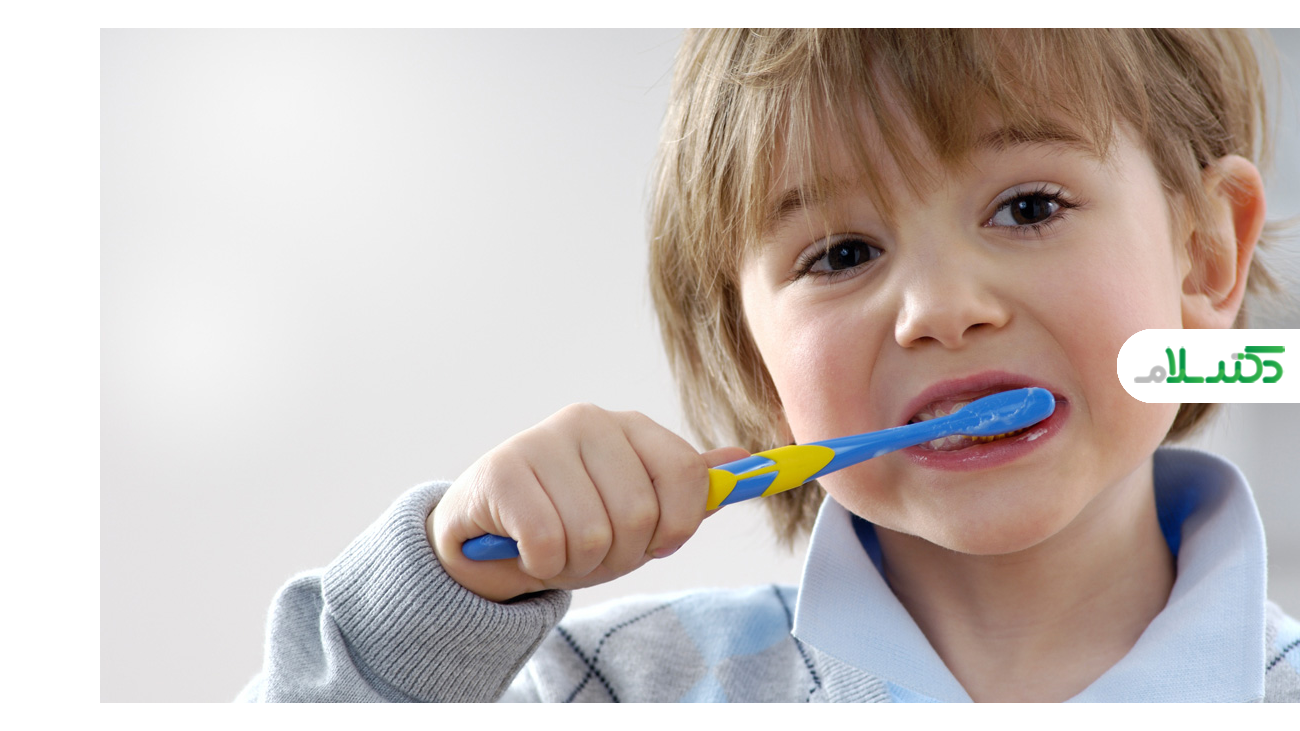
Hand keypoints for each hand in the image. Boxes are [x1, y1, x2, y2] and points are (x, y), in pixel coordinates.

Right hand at [428, 403, 748, 601]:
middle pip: (641, 515)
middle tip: (588, 548)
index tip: (652, 543)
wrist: (484, 539)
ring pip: (593, 534)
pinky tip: (525, 549)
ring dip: (576, 564)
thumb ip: (686, 488)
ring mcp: (542, 440)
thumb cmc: (569, 522)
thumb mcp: (635, 510)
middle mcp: (589, 421)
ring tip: (555, 548)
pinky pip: (548, 543)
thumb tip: (744, 461)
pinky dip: (541, 564)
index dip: (675, 527)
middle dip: (617, 554)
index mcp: (631, 427)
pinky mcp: (501, 471)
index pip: (688, 477)